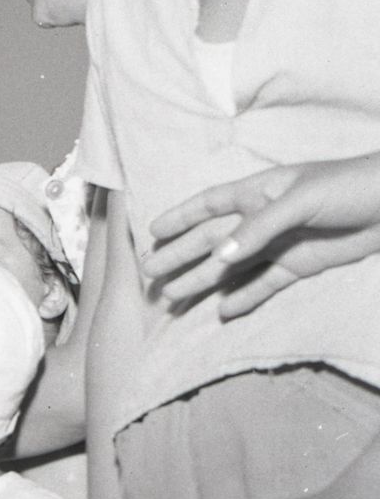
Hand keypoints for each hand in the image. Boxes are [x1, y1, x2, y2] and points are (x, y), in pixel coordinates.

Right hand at [143, 156, 379, 318]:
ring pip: (232, 266)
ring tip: (173, 297)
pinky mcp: (300, 266)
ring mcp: (280, 244)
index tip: (152, 232)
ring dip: (203, 281)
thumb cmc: (349, 187)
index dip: (181, 217)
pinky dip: (244, 297)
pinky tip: (223, 310)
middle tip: (150, 274)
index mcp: (259, 191)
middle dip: (180, 256)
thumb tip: (219, 256)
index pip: (210, 204)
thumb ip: (258, 227)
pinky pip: (265, 284)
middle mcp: (263, 219)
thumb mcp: (300, 200)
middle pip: (212, 240)